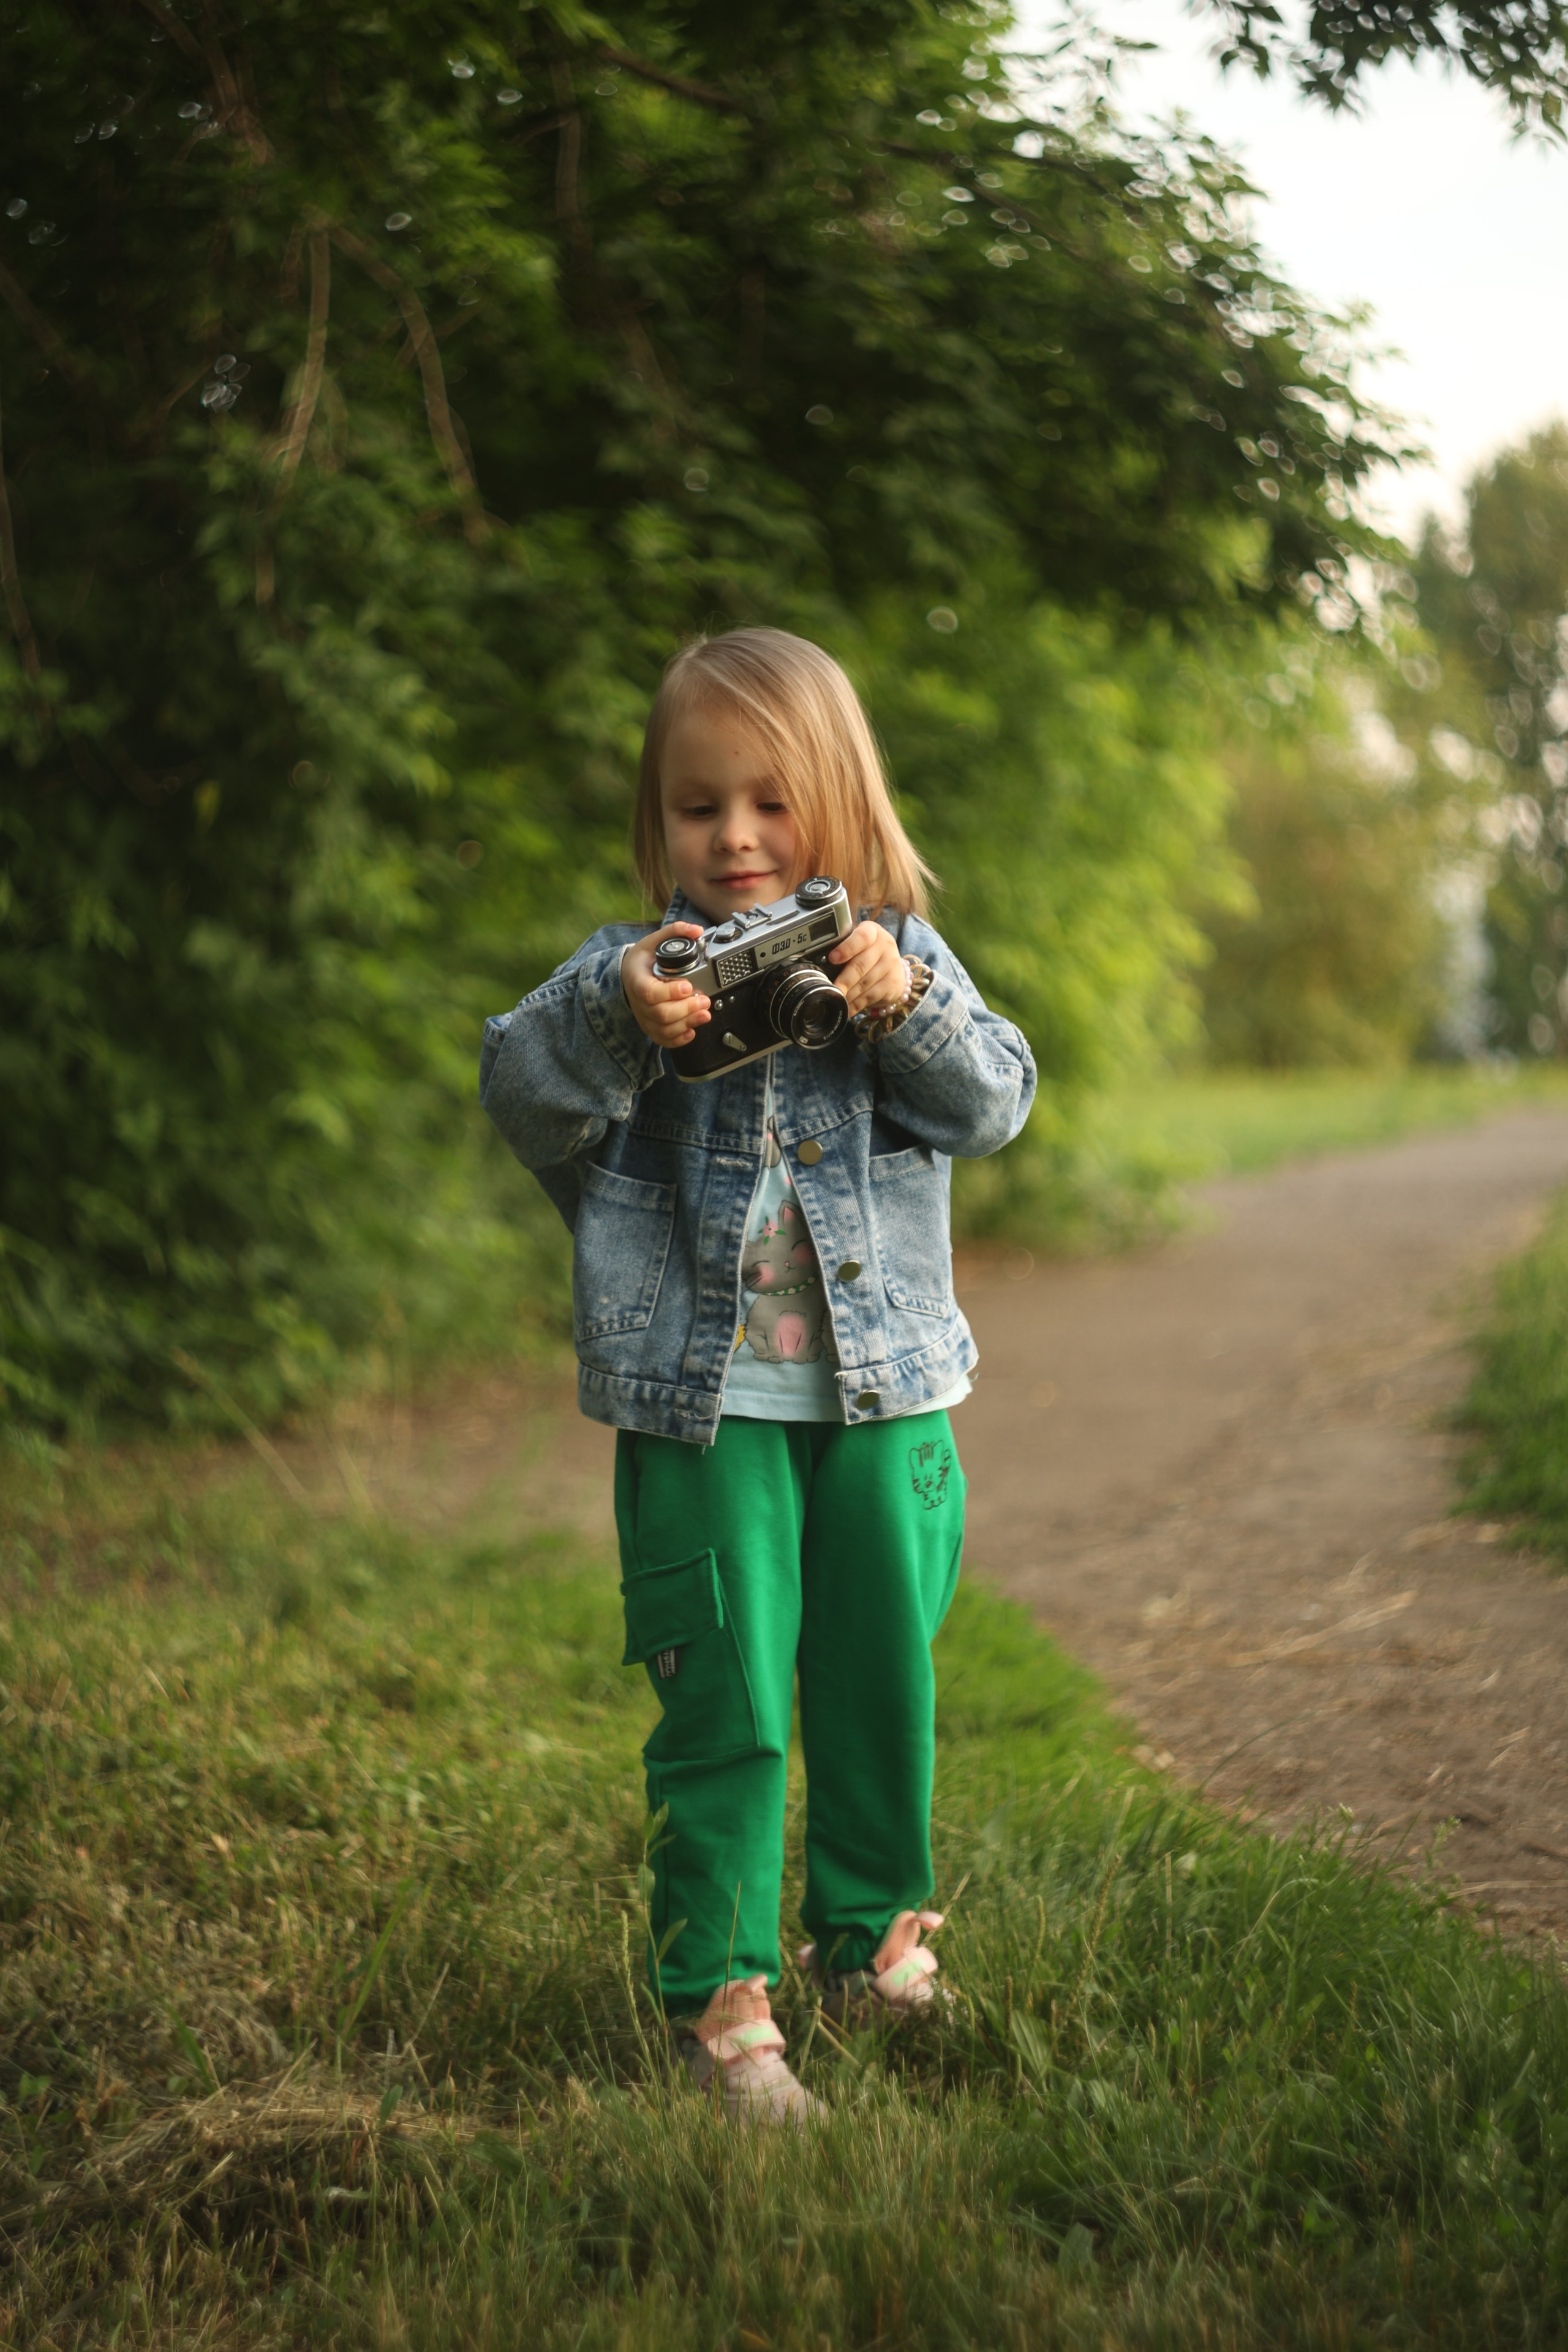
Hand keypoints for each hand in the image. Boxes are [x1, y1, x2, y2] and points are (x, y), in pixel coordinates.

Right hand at [623, 923, 711, 1047]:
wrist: (629, 976)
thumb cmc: (642, 960)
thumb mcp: (654, 940)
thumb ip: (675, 932)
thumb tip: (696, 930)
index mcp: (637, 980)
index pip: (650, 992)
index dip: (669, 992)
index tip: (687, 986)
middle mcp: (639, 1002)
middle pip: (661, 1014)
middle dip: (687, 1009)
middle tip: (704, 1000)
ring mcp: (644, 1017)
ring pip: (664, 1030)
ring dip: (687, 1024)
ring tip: (705, 1014)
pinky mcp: (651, 1027)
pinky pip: (663, 1040)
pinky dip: (679, 1039)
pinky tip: (692, 1031)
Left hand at [828, 920, 907, 1018]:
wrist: (894, 967)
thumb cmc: (867, 953)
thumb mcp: (859, 944)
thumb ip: (842, 948)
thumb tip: (819, 965)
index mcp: (873, 932)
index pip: (862, 937)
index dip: (847, 948)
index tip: (833, 958)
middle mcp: (885, 946)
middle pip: (861, 965)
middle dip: (844, 979)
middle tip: (832, 989)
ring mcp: (891, 965)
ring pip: (865, 982)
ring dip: (849, 994)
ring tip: (837, 999)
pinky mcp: (893, 983)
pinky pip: (872, 995)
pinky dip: (857, 1004)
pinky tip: (848, 1007)